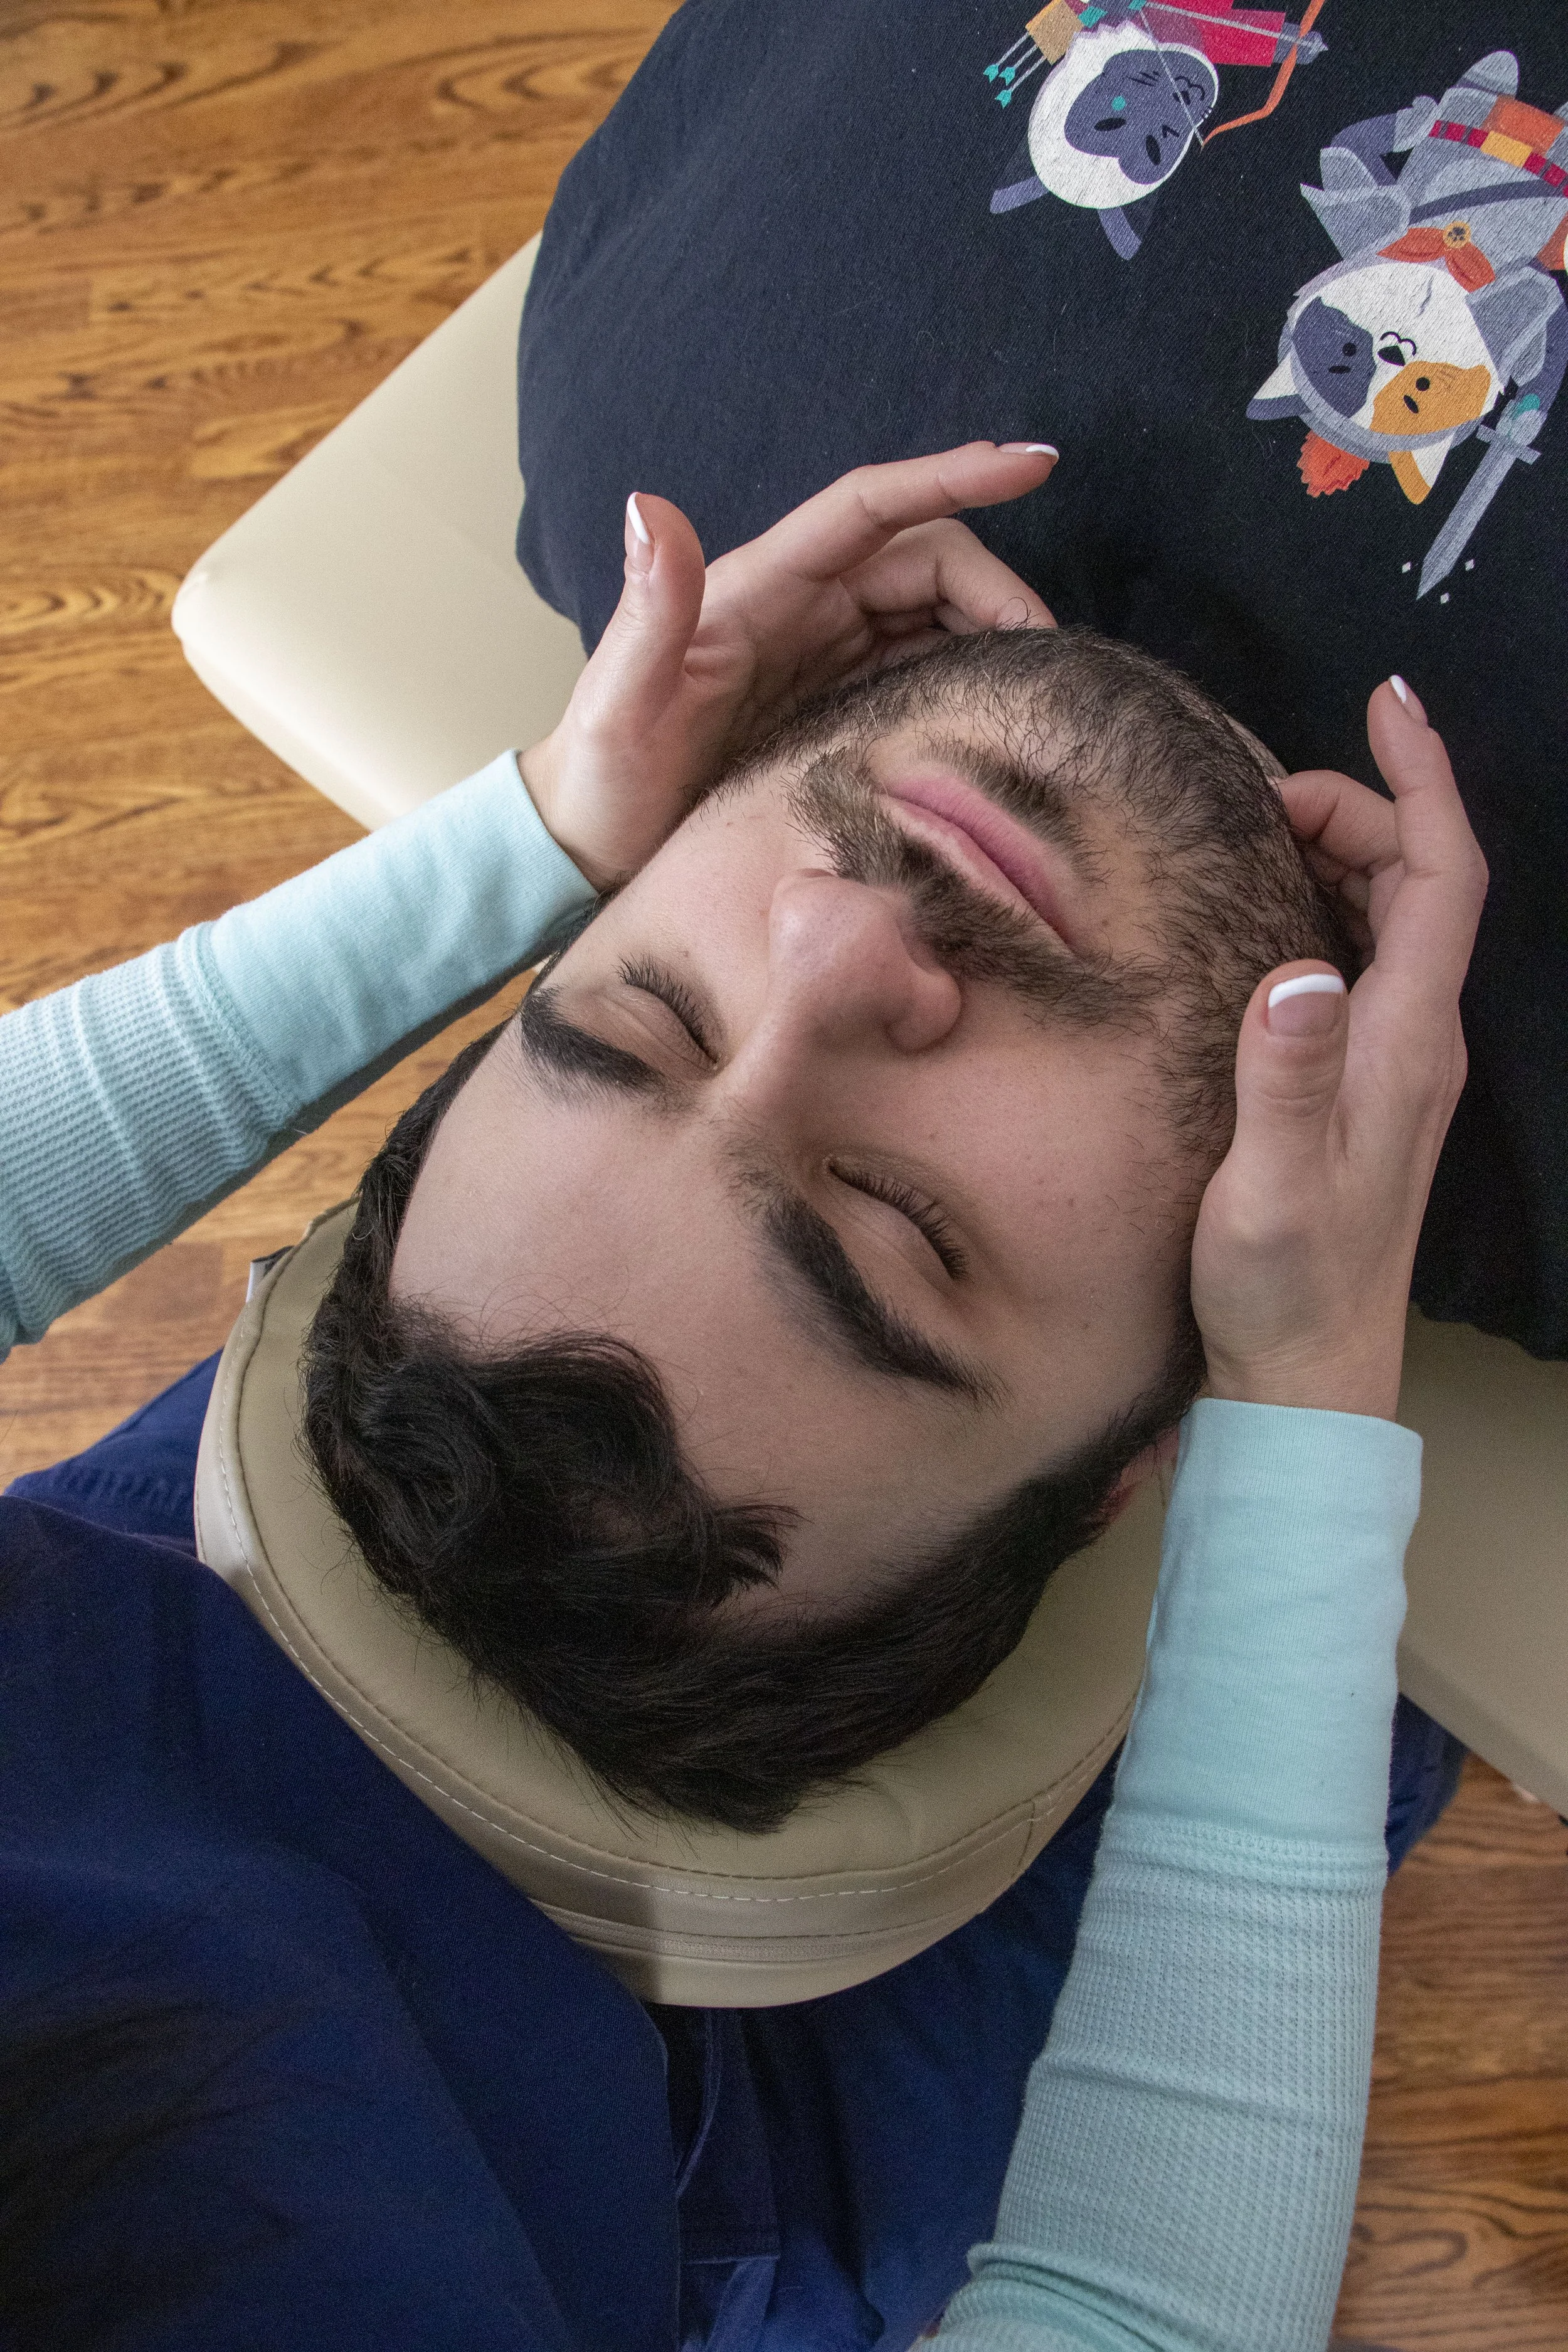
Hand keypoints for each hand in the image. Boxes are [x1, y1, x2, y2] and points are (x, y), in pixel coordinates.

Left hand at [520, 443, 1056, 887]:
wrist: (589, 845)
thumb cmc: (600, 777)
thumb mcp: (619, 701)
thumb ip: (648, 612)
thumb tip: (650, 506)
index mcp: (758, 587)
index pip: (872, 508)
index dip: (953, 475)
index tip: (1035, 461)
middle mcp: (800, 607)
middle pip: (926, 563)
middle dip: (997, 592)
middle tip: (1050, 665)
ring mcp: (824, 655)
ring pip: (936, 617)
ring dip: (993, 639)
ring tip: (1039, 696)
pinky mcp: (839, 704)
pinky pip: (923, 673)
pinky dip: (970, 683)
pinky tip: (1000, 723)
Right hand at [1191, 681, 1487, 1419]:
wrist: (1308, 1376)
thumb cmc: (1284, 1284)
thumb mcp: (1268, 1183)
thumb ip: (1284, 1076)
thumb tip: (1301, 970)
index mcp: (1407, 1041)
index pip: (1442, 876)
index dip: (1423, 781)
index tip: (1389, 700)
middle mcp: (1416, 1039)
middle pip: (1419, 881)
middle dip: (1359, 807)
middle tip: (1258, 791)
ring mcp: (1394, 1062)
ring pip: (1391, 918)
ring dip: (1342, 854)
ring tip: (1258, 826)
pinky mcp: (1361, 1084)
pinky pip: (1363, 959)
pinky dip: (1324, 906)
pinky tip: (1266, 912)